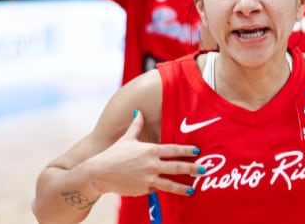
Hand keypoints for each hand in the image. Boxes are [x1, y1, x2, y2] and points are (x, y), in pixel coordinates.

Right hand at [88, 110, 202, 196]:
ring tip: (193, 190)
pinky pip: (157, 190)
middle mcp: (151, 164)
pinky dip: (164, 190)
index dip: (187, 150)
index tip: (198, 151)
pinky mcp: (143, 190)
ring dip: (183, 187)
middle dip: (192, 168)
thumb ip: (136, 126)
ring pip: (170, 184)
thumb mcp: (126, 138)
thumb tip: (138, 112)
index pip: (173, 149)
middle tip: (204, 170)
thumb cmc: (114, 154)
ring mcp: (148, 179)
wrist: (100, 173)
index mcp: (150, 150)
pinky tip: (173, 192)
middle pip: (176, 167)